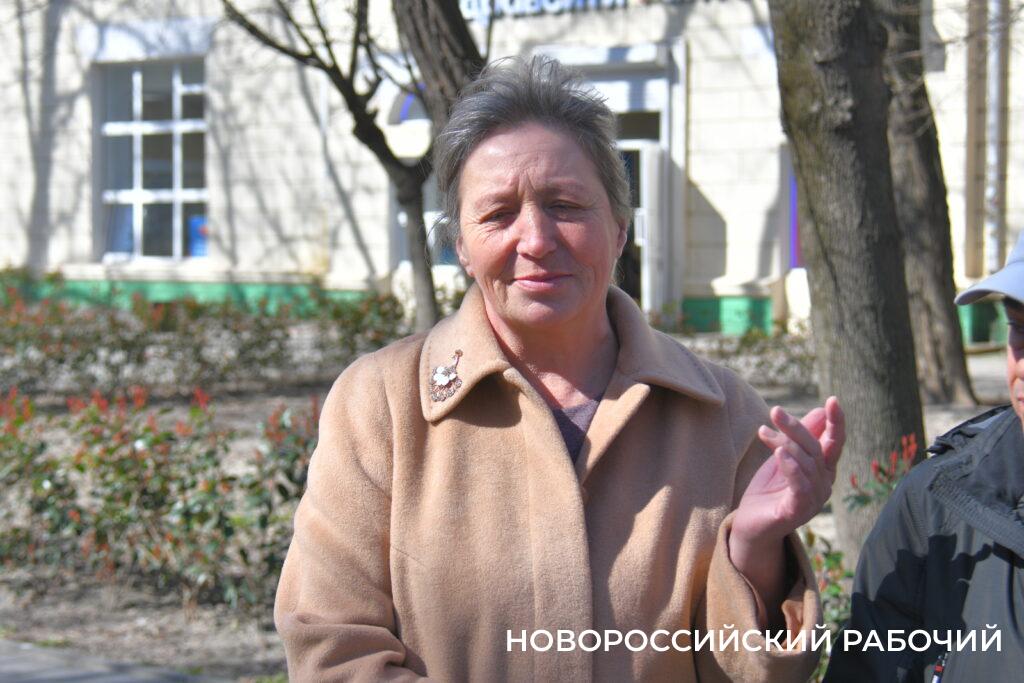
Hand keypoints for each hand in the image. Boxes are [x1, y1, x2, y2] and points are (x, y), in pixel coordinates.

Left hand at [732, 397, 845, 548]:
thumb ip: (799, 437)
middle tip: (775, 411)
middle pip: (816, 449)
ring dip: (785, 445)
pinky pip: (800, 486)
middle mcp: (824, 484)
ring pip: (806, 464)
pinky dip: (791, 468)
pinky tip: (779, 454)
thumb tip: (819, 411)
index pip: (834, 442)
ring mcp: (813, 500)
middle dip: (796, 428)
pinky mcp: (797, 511)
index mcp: (823, 470)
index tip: (832, 400)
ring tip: (765, 432)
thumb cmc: (768, 489)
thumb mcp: (783, 456)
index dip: (836, 422)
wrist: (750, 523)